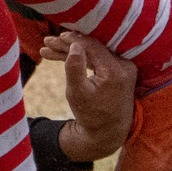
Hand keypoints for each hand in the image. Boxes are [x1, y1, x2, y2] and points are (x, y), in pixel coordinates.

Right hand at [44, 31, 135, 161]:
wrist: (106, 133)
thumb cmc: (89, 115)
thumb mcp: (76, 93)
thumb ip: (74, 68)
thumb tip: (75, 44)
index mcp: (115, 70)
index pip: (92, 46)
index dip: (72, 40)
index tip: (56, 37)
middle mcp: (124, 66)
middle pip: (91, 48)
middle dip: (67, 44)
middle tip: (47, 41)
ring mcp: (123, 68)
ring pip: (92, 53)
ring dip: (71, 51)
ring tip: (48, 49)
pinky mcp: (118, 72)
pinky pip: (97, 60)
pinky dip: (81, 59)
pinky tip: (61, 56)